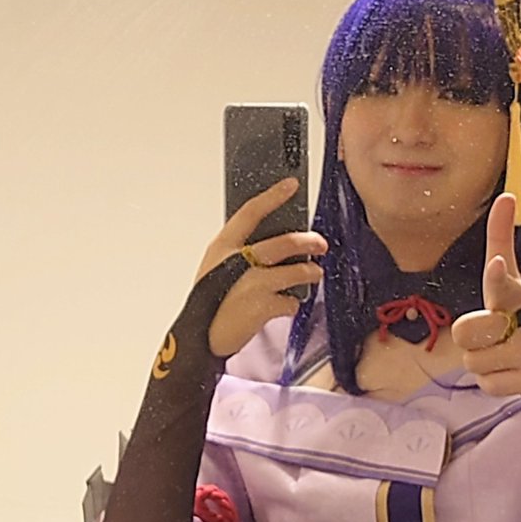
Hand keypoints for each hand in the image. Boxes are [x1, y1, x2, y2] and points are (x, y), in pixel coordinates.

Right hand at [197, 178, 327, 357]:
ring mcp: (252, 284)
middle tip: (320, 243)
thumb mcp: (216, 268)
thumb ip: (239, 254)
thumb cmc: (209, 302)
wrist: (200, 337)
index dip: (273, 196)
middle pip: (284, 242)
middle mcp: (238, 262)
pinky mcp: (263, 307)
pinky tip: (286, 306)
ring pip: (295, 271)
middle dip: (308, 241)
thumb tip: (273, 244)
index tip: (290, 185)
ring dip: (310, 272)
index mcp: (223, 247)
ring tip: (314, 274)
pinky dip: (292, 304)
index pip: (251, 212)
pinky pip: (291, 302)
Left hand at [451, 193, 520, 395]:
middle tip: (491, 335)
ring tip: (502, 355)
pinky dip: (495, 382)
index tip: (496, 267)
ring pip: (474, 362)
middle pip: (468, 331)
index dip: (498, 276)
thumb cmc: (516, 316)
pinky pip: (488, 385)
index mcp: (513, 294)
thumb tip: (507, 195)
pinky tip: (512, 372)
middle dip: (470, 338)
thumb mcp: (506, 281)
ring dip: (481, 362)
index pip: (502, 282)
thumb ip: (501, 241)